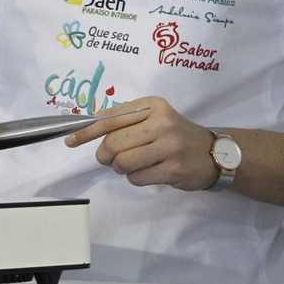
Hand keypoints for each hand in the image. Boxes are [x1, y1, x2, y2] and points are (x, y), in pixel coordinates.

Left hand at [63, 96, 219, 191]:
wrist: (213, 153)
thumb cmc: (176, 134)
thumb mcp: (155, 117)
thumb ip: (126, 121)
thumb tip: (88, 130)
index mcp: (152, 105)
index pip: (111, 118)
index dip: (86, 131)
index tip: (69, 140)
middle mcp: (161, 122)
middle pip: (113, 142)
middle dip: (104, 155)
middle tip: (110, 159)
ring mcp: (169, 146)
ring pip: (122, 162)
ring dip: (120, 168)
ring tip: (132, 165)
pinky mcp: (173, 169)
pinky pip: (136, 178)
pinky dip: (134, 178)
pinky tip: (148, 172)